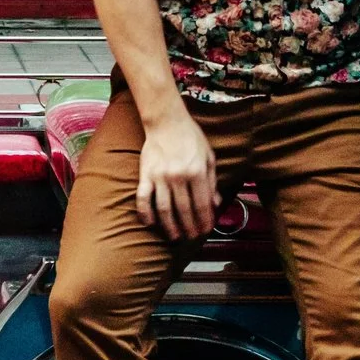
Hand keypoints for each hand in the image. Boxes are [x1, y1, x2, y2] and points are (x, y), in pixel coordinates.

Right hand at [137, 111, 218, 241]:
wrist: (166, 121)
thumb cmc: (191, 138)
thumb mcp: (208, 157)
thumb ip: (212, 181)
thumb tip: (215, 204)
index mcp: (197, 172)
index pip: (202, 204)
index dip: (204, 220)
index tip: (205, 230)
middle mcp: (178, 176)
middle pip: (184, 210)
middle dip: (190, 227)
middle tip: (191, 237)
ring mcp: (160, 177)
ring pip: (165, 209)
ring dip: (170, 226)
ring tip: (175, 236)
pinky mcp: (145, 174)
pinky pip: (143, 198)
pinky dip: (145, 213)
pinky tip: (150, 223)